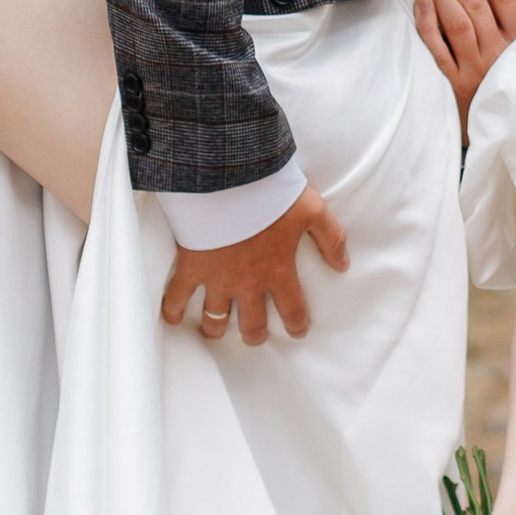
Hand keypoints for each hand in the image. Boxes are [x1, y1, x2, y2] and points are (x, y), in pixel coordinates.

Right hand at [160, 179, 349, 344]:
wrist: (228, 179)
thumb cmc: (270, 193)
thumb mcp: (311, 210)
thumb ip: (331, 238)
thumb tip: (344, 265)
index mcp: (278, 270)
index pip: (292, 309)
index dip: (297, 325)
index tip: (297, 331)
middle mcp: (248, 282)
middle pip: (252, 324)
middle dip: (255, 334)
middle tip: (255, 335)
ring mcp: (217, 278)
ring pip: (215, 319)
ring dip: (216, 328)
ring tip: (215, 331)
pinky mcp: (191, 267)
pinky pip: (178, 296)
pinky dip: (173, 310)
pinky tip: (172, 319)